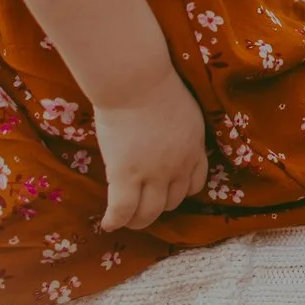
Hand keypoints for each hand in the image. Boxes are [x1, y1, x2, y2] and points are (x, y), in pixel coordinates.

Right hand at [93, 72, 210, 231]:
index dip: (180, 191)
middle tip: (143, 205)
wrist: (137, 81)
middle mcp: (179, 166)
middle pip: (173, 202)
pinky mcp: (126, 176)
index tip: (168, 191)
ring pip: (149, 213)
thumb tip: (168, 136)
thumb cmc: (157, 84)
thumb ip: (181, 131)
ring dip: (138, 220)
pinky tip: (108, 223)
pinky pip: (123, 210)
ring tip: (126, 219)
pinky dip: (115, 220)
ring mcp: (153, 174)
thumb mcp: (184, 110)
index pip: (195, 183)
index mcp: (195, 148)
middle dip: (159, 206)